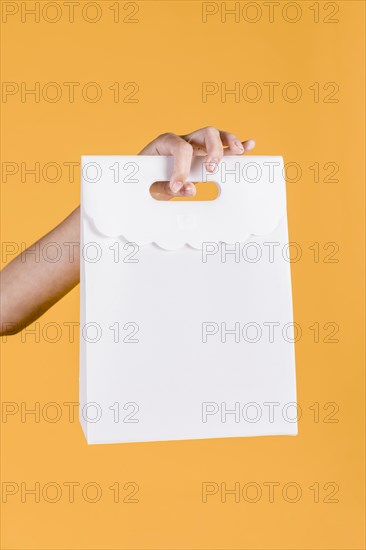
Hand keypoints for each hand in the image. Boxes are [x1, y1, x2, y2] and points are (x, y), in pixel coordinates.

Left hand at [139, 126, 254, 199]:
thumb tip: (189, 189)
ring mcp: (195, 145)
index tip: (178, 185)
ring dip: (228, 143)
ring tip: (238, 152)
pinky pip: (222, 147)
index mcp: (165, 142)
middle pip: (204, 133)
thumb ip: (167, 188)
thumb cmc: (145, 182)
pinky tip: (249, 145)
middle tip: (211, 168)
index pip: (180, 148)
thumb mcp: (151, 188)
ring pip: (216, 136)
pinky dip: (236, 146)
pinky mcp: (204, 155)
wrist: (142, 180)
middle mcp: (183, 139)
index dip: (181, 167)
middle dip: (212, 149)